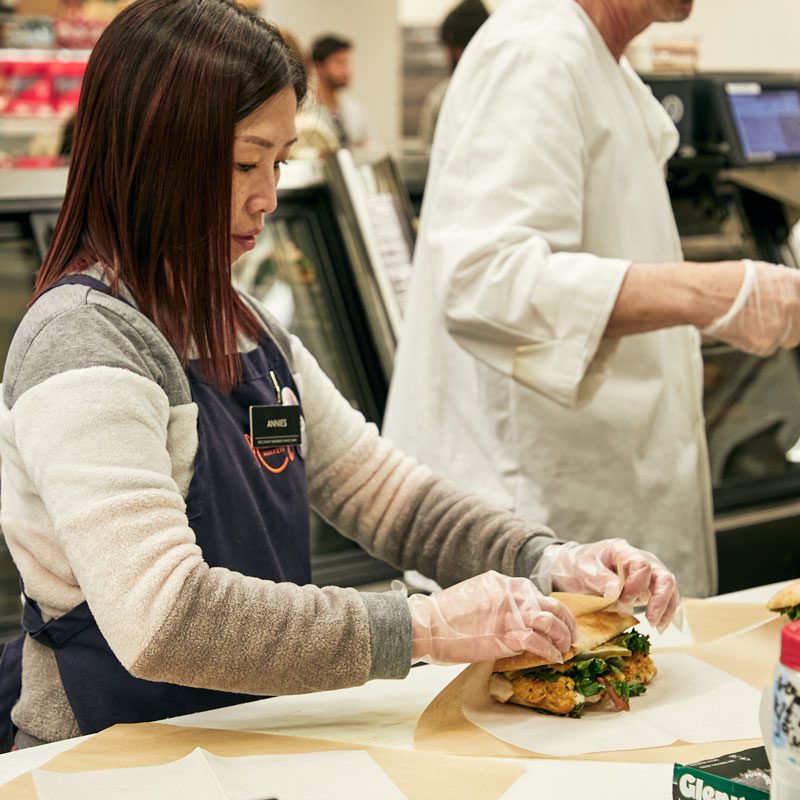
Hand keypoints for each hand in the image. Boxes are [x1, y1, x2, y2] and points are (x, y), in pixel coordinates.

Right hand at [406, 570, 576, 664]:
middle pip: (552, 604)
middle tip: (571, 636)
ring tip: (566, 648)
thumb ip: (498, 600)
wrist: (427, 624)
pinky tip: (555, 658)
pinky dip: (552, 651)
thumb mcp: (476, 594)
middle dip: (567, 622)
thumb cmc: (446, 614)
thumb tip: (514, 614)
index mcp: (503, 582)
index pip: (537, 593)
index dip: (552, 609)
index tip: (558, 622)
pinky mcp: (505, 637)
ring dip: (564, 637)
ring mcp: (509, 614)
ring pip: (551, 621)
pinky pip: (539, 643)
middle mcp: (511, 594)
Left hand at [537, 539, 680, 631]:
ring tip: (657, 626)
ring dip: (666, 608)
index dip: (637, 584)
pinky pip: (663, 598)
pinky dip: (665, 612)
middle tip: (650, 619)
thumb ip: (601, 578)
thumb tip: (618, 592)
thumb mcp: (583, 568)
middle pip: (663, 577)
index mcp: (623, 551)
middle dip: (660, 599)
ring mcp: (646, 575)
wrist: (572, 569)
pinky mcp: (646, 589)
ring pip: (668, 589)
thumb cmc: (578, 564)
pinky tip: (660, 625)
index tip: (623, 599)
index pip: (642, 565)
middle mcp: (640, 560)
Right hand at [702, 260, 799, 356]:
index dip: (797, 307)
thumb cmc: (721, 282)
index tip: (792, 311)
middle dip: (791, 323)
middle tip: (771, 319)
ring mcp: (780, 325)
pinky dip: (756, 342)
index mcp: (793, 282)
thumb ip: (782, 284)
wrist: (701, 296)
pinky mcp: (765, 344)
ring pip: (788, 338)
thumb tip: (789, 293)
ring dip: (775, 334)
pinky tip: (742, 330)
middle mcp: (792, 303)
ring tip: (752, 324)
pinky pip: (768, 347)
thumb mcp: (760, 272)